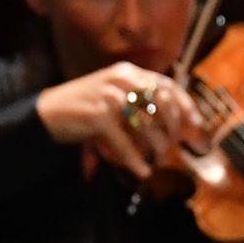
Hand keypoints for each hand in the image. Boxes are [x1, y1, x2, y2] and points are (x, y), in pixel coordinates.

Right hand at [34, 62, 203, 180]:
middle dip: (173, 129)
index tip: (195, 125)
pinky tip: (141, 171)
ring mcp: (109, 96)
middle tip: (172, 147)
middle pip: (162, 105)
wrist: (48, 112)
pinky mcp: (98, 116)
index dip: (185, 106)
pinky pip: (126, 143)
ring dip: (157, 147)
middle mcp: (121, 79)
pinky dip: (135, 160)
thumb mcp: (113, 92)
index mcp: (128, 71)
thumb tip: (175, 121)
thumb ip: (139, 99)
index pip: (167, 85)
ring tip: (158, 161)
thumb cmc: (84, 105)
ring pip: (147, 126)